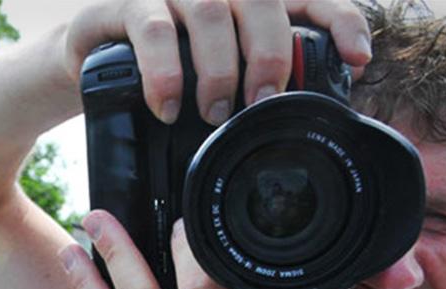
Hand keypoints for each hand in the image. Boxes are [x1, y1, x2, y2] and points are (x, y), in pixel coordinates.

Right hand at [62, 0, 371, 123]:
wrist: (87, 62)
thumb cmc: (164, 70)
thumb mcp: (213, 75)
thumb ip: (256, 82)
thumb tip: (307, 119)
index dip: (340, 20)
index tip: (358, 57)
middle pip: (262, 1)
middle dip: (271, 55)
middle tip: (265, 103)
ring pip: (210, 11)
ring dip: (219, 68)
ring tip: (214, 113)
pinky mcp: (124, 4)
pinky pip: (151, 29)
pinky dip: (163, 72)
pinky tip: (166, 106)